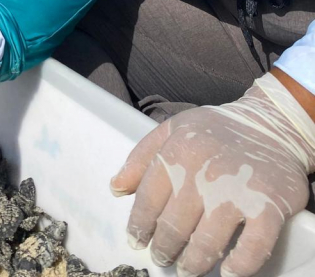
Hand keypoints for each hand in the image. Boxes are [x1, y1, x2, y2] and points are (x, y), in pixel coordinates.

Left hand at [111, 73, 314, 276]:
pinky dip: (239, 266)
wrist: (272, 125)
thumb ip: (141, 157)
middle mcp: (204, 172)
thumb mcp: (173, 129)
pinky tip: (229, 272)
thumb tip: (115, 188)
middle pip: (174, 226)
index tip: (137, 241)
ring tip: (187, 270)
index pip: (148, 200)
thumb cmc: (217, 130)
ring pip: (207, 243)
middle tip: (163, 258)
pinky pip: (252, 248)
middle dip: (164, 249)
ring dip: (193, 263)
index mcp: (178, 152)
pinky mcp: (270, 206)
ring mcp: (238, 191)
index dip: (139, 226)